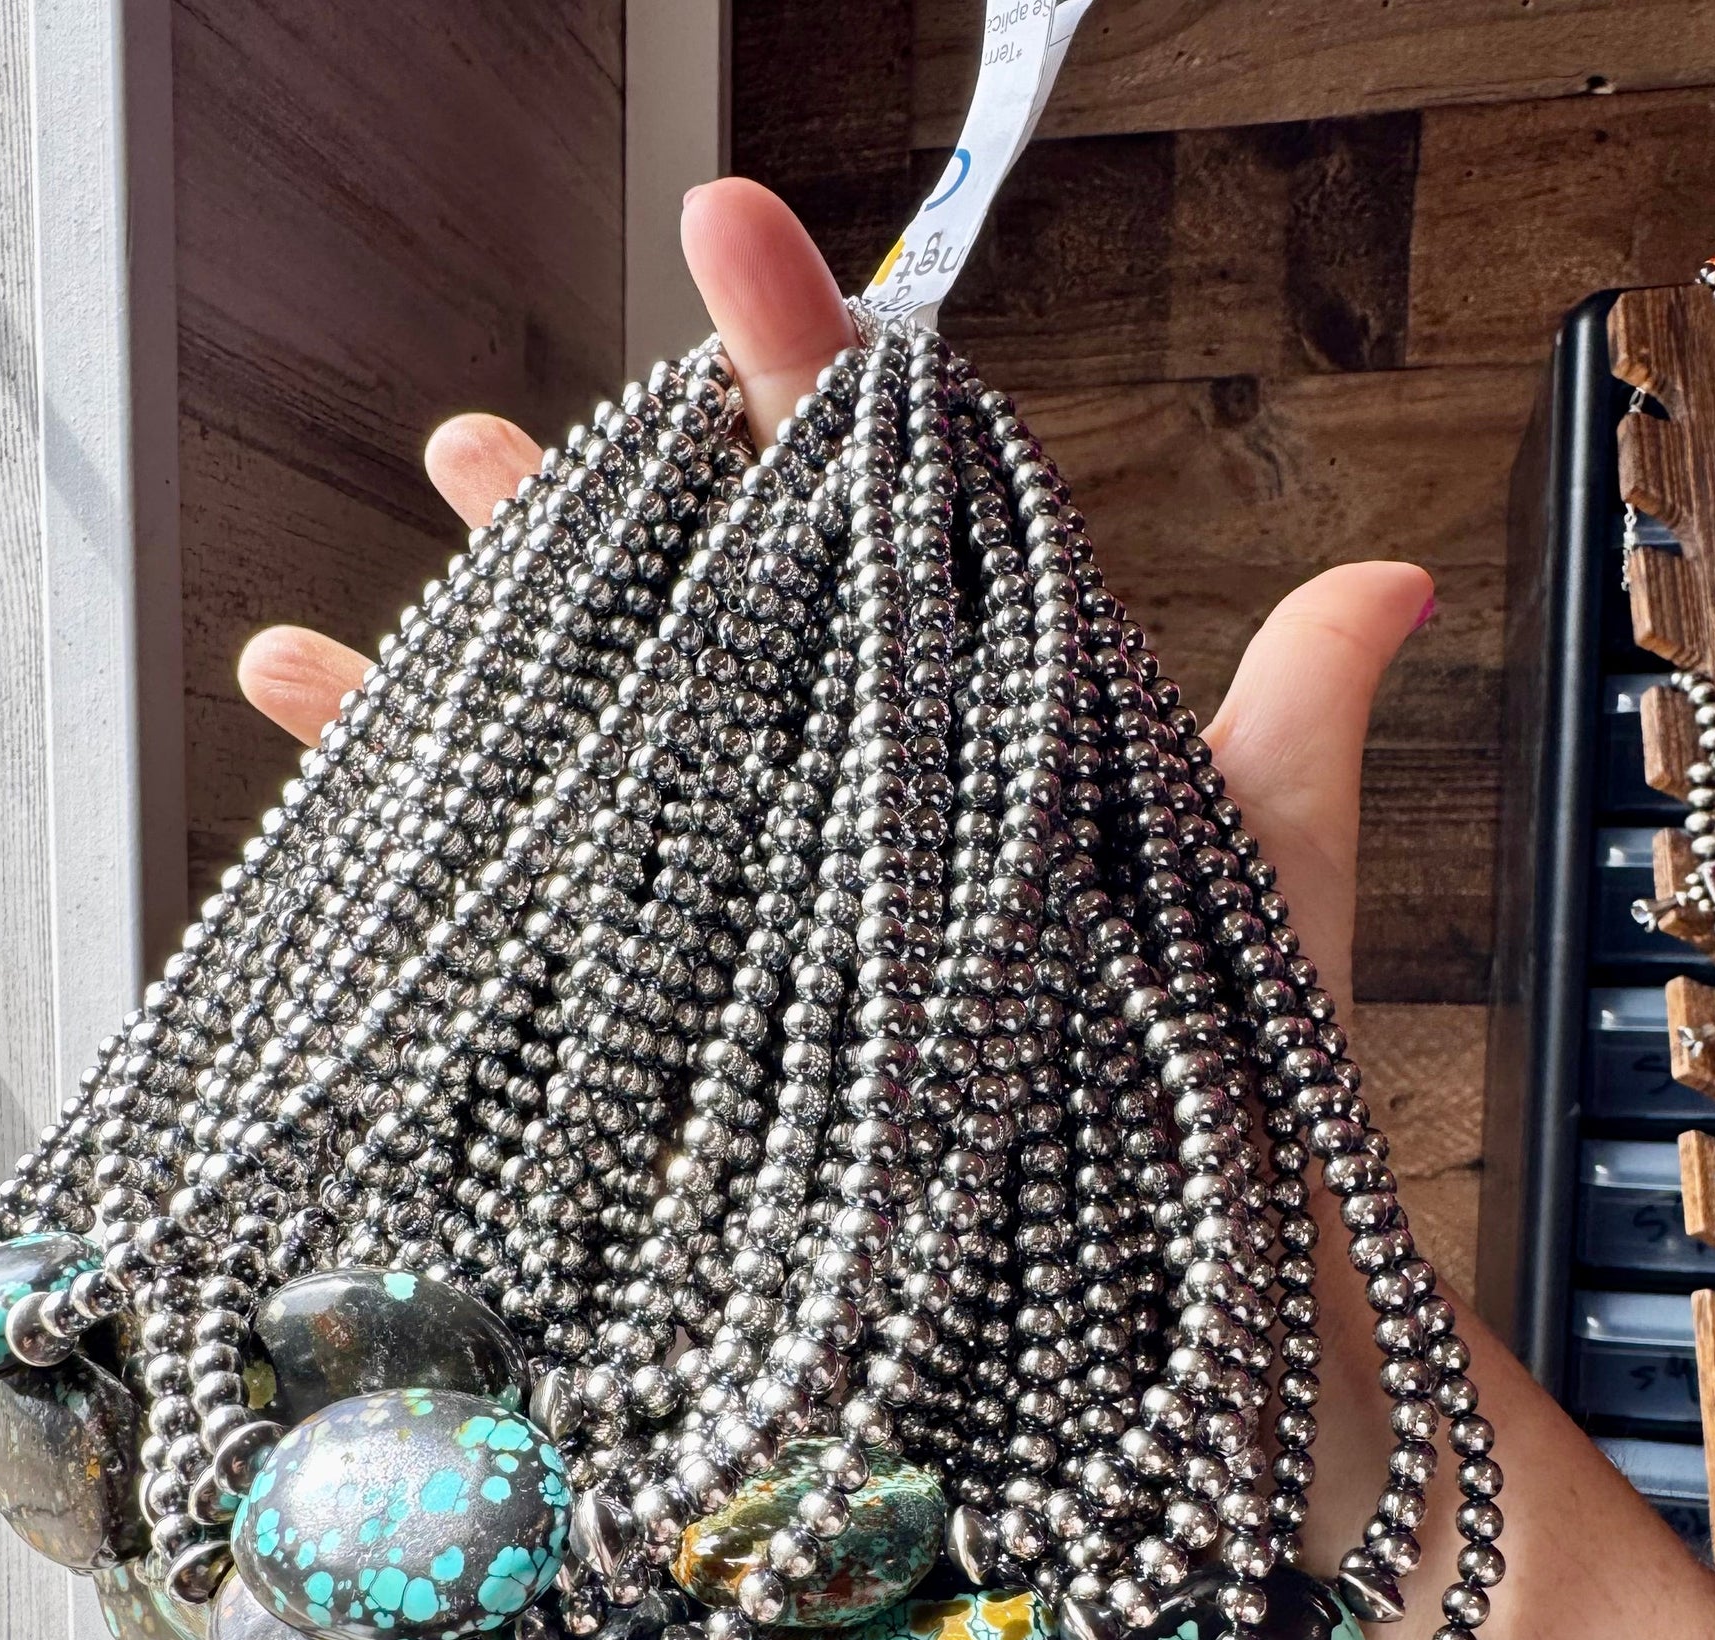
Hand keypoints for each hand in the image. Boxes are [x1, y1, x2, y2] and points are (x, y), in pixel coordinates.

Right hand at [235, 180, 1429, 1020]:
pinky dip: (428, 851)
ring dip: (485, 660)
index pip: (882, 513)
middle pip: (706, 625)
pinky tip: (318, 746)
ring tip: (379, 572)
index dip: (804, 368)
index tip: (734, 239)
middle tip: (480, 442)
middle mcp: (855, 815)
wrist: (1184, 1325)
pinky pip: (551, 920)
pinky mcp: (700, 1040)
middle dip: (592, 521)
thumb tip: (1396, 572)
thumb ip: (1288, 728)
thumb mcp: (1261, 897)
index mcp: (978, 738)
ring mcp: (766, 920)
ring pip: (609, 756)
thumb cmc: (1237, 1111)